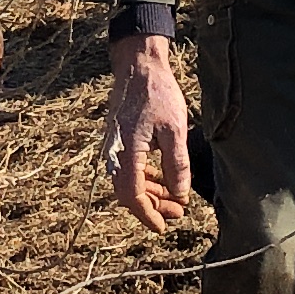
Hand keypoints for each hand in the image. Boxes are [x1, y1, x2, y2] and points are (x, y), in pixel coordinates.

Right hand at [105, 34, 191, 230]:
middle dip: (153, 207)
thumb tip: (180, 194)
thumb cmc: (158, 94)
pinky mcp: (120, 142)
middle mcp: (115, 153)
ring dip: (151, 194)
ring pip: (129, 182)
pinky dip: (147, 179)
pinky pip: (130, 169)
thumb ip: (177, 164)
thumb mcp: (175, 129)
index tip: (163, 227)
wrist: (139, 67)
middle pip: (129, 193)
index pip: (132, 195)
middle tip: (179, 212)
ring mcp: (115, 148)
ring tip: (176, 200)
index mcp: (126, 152)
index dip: (148, 214)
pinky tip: (165, 181)